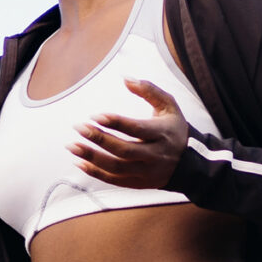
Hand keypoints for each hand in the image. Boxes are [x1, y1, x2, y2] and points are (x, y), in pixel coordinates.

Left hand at [68, 78, 188, 189]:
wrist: (189, 165)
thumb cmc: (173, 129)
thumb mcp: (169, 106)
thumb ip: (149, 90)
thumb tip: (125, 78)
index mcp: (161, 133)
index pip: (136, 129)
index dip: (115, 123)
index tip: (95, 116)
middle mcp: (154, 155)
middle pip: (123, 150)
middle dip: (99, 139)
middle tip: (79, 127)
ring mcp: (146, 172)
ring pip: (116, 168)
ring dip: (91, 157)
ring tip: (72, 146)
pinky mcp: (138, 183)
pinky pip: (114, 180)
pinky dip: (95, 173)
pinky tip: (79, 162)